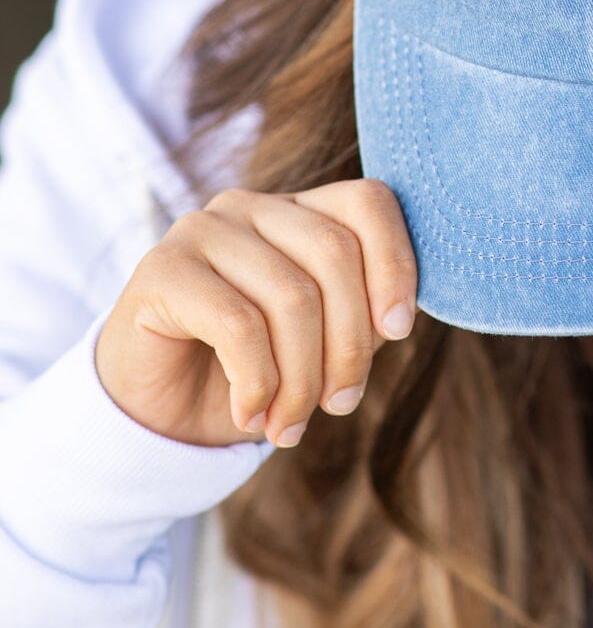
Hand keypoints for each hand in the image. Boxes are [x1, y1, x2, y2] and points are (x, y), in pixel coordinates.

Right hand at [94, 179, 417, 449]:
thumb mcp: (323, 344)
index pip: (368, 202)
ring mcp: (202, 231)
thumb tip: (399, 318)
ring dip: (302, 379)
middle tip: (340, 406)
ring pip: (291, 295)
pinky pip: (238, 325)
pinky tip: (251, 413)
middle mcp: (250, 207)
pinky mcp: (162, 269)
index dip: (396, 265)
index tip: (398, 333)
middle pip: (335, 253)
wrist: (159, 412)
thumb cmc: (252, 373)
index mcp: (298, 211)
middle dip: (349, 344)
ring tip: (291, 425)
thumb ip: (362, 317)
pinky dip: (258, 383)